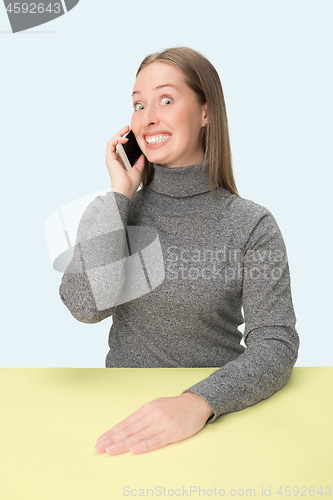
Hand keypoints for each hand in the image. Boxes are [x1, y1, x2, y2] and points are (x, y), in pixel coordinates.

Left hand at [95, 392, 213, 454]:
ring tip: (111, 450)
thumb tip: (124, 429)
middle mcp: (152, 415)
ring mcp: (162, 423)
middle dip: (113, 439)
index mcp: (147, 409)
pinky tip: (135, 449)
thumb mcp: (156, 407)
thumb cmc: (174, 407)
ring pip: (140, 436)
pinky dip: (145, 445)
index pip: (125, 423)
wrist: (196, 403)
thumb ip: (142, 417)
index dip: (112, 433)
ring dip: (124, 444)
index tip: (100, 441)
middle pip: (129, 430)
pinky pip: (157, 440)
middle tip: (100, 448)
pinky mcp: (173, 432)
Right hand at [106, 124, 144, 199]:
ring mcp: (111, 158)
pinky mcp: (109, 157)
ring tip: (126, 128)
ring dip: (119, 133)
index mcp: (120, 161)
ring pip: (112, 141)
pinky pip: (111, 144)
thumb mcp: (138, 169)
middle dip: (121, 133)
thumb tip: (143, 154)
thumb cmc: (130, 183)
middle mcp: (114, 159)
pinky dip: (117, 139)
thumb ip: (140, 161)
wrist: (125, 190)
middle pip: (116, 142)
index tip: (132, 133)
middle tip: (128, 126)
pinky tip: (125, 138)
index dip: (125, 138)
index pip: (121, 147)